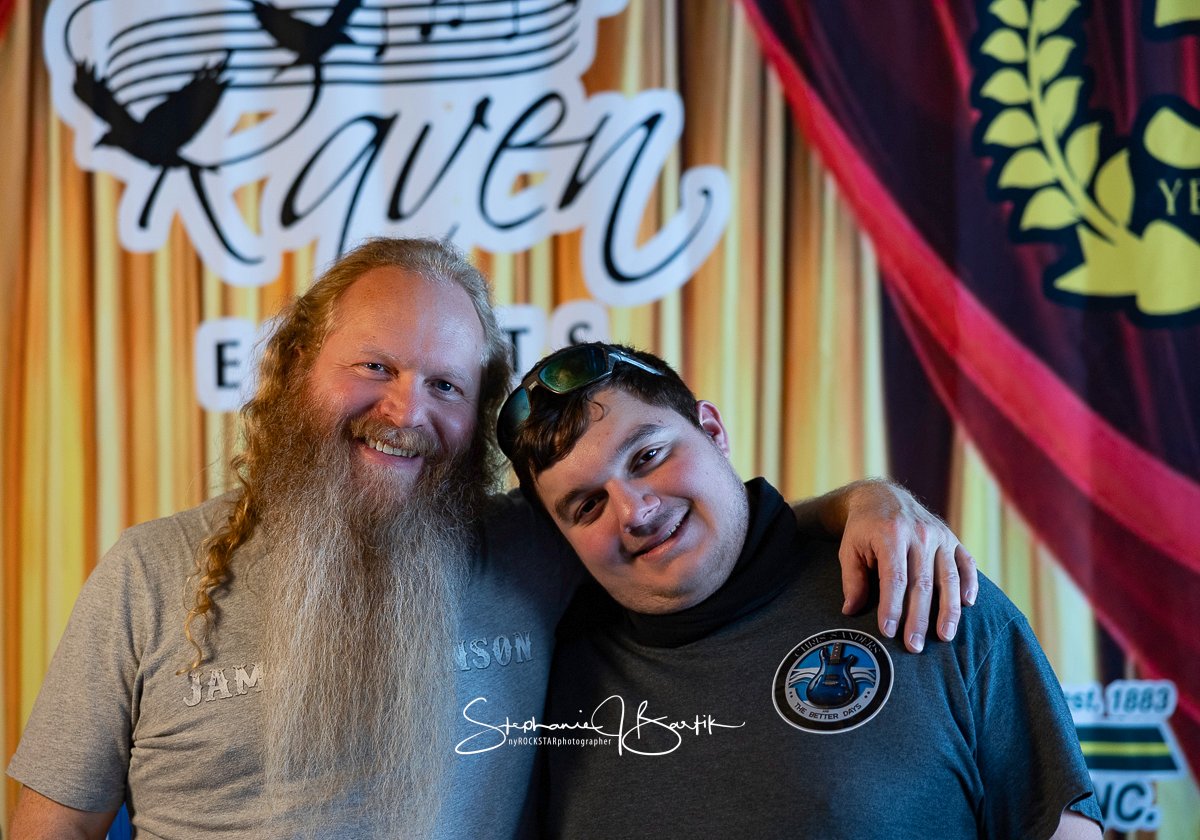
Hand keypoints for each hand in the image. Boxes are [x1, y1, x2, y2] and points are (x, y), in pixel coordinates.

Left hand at [828, 480, 976, 651]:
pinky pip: (965, 564)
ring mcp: (939, 536)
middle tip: (914, 647)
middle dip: (918, 619)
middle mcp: (919, 534)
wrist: (882, 496)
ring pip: (948, 578)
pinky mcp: (952, 538)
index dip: (892, 607)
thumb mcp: (849, 549)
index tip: (888, 631)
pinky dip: (969, 584)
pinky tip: (968, 605)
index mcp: (891, 535)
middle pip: (923, 584)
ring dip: (948, 610)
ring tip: (944, 637)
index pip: (894, 578)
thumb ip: (852, 580)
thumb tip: (850, 612)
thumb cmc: (863, 528)